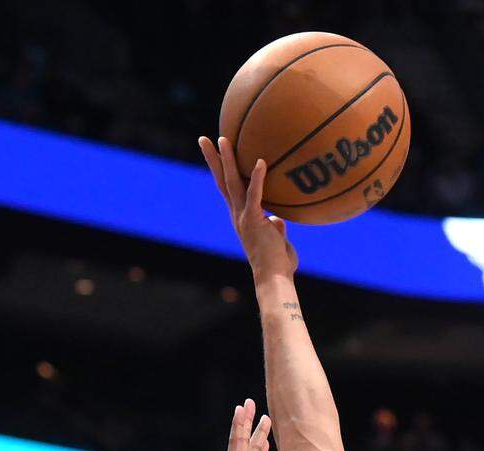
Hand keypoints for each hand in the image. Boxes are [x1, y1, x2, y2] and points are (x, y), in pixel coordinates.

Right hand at [199, 136, 298, 282]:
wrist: (274, 278)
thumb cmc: (278, 263)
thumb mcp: (277, 239)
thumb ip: (276, 227)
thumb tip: (278, 219)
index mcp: (241, 217)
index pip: (229, 188)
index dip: (222, 170)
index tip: (217, 153)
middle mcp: (237, 215)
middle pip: (221, 181)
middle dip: (213, 159)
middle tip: (205, 139)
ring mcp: (243, 217)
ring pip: (231, 183)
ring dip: (226, 160)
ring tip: (222, 139)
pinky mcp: (253, 220)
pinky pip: (255, 194)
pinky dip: (258, 177)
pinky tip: (261, 160)